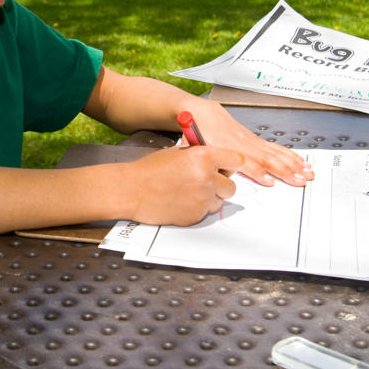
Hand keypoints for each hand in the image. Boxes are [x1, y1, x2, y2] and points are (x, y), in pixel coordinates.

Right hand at [125, 145, 243, 226]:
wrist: (132, 189)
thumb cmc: (150, 169)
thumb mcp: (178, 153)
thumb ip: (200, 156)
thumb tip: (217, 163)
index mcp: (204, 156)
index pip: (236, 161)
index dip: (231, 165)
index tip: (226, 167)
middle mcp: (207, 177)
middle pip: (231, 186)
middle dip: (221, 185)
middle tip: (206, 183)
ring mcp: (203, 198)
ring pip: (220, 201)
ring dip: (209, 198)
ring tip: (188, 192)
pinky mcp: (196, 215)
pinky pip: (205, 212)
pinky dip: (197, 208)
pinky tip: (180, 201)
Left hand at [186, 100, 312, 186]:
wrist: (202, 113)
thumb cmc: (197, 132)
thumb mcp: (195, 151)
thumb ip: (205, 165)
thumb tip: (215, 180)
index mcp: (228, 147)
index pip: (247, 162)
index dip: (258, 172)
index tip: (270, 182)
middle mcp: (243, 144)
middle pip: (268, 159)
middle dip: (286, 171)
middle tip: (300, 181)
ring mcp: (252, 141)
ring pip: (276, 153)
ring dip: (293, 164)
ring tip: (308, 173)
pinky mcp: (256, 140)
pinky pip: (276, 148)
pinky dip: (290, 156)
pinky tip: (302, 162)